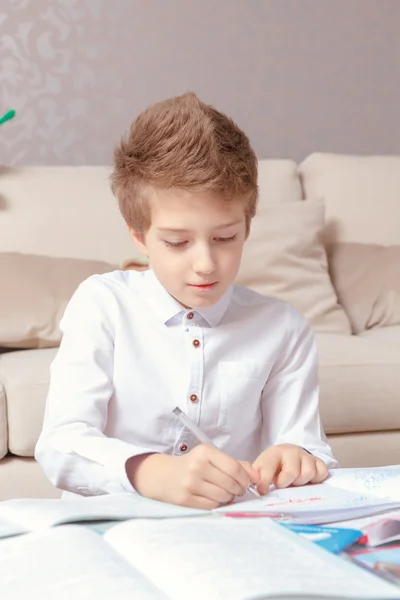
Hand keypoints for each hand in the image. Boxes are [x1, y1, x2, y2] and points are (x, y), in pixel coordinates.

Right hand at [126, 445, 259, 509]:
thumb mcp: (211, 458)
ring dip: (229, 497)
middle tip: (237, 490)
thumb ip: (236, 464)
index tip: (247, 483)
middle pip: (230, 483)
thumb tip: (257, 476)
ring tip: (225, 494)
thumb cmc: (192, 465)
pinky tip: (213, 498)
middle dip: (239, 489)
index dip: (245, 478)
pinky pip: (212, 505)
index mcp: (205, 452)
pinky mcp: (184, 499)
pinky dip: (217, 504)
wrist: (163, 475)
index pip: (234, 467)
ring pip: (223, 496)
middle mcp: (197, 466)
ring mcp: (190, 483)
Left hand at [252, 444, 327, 494]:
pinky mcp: (318, 461)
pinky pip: (321, 473)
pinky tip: (308, 479)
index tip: (262, 491)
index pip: (268, 467)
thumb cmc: (274, 464)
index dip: (265, 481)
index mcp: (274, 453)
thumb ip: (257, 476)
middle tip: (283, 483)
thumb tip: (255, 486)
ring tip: (295, 481)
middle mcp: (291, 452)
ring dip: (301, 482)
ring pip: (308, 473)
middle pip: (292, 472)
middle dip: (286, 482)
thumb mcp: (262, 467)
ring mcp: (306, 455)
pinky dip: (316, 479)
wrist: (288, 453)